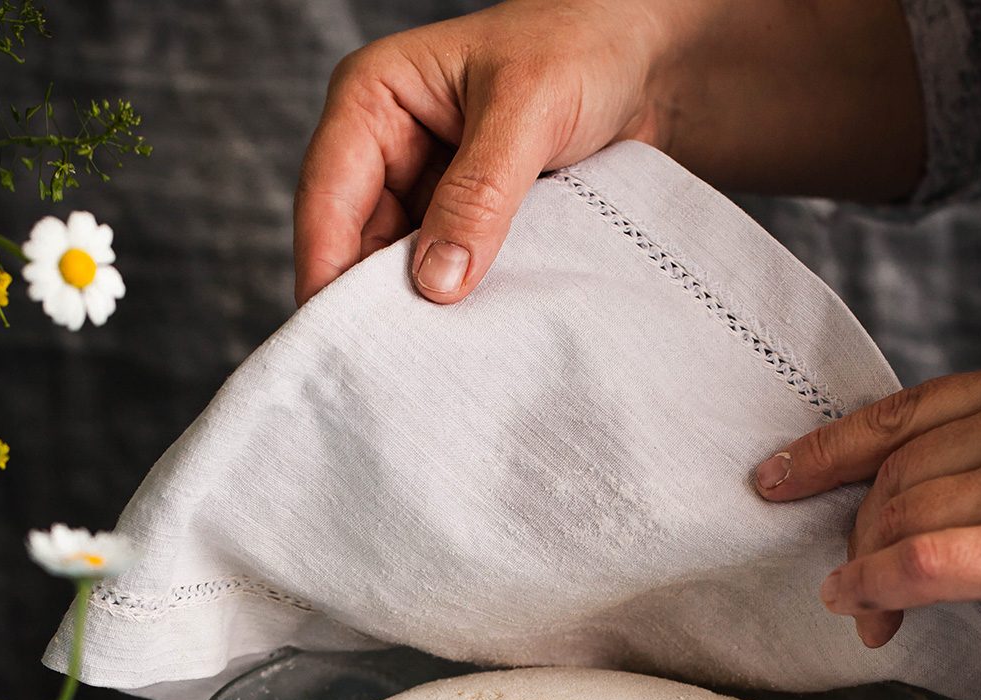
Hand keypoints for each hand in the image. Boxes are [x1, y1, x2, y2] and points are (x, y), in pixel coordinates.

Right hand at [294, 0, 922, 304]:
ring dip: (420, 310)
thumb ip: (479, 194)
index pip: (328, 198)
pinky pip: (447, 274)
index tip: (340, 342)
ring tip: (438, 363)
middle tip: (394, 371)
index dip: (328, 271)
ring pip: (400, 268)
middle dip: (374, 303)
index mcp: (374, 100)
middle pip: (355, 245)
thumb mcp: (527, 110)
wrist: (652, 66)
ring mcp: (426, 191)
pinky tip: (472, 340)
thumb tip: (436, 283)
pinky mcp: (466, 224)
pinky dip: (458, 305)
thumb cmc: (584, 48)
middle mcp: (388, 148)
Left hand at [753, 354, 980, 672]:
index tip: (779, 474)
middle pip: (897, 470)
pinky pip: (925, 561)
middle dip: (859, 532)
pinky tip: (859, 605)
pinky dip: (876, 584)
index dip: (831, 448)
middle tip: (849, 580)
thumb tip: (879, 495)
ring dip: (868, 570)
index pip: (905, 412)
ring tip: (866, 611)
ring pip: (903, 515)